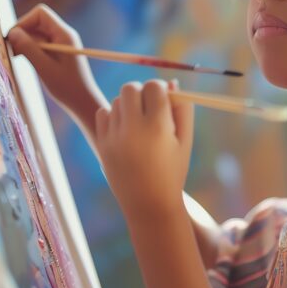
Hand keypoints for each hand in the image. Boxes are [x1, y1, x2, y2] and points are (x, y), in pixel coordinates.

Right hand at [6, 4, 104, 121]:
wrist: (83, 102)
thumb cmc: (67, 87)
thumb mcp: (44, 68)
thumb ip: (28, 49)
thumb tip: (12, 32)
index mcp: (64, 34)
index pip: (40, 13)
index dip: (24, 22)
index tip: (13, 39)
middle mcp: (63, 35)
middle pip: (36, 22)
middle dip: (22, 33)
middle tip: (12, 51)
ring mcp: (60, 43)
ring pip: (36, 33)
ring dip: (24, 42)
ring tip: (17, 57)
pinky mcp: (57, 52)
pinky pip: (39, 44)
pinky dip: (29, 49)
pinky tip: (24, 60)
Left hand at [94, 79, 194, 216]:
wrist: (148, 204)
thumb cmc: (173, 171)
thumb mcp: (185, 142)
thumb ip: (183, 110)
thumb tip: (172, 83)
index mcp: (159, 128)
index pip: (154, 87)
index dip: (160, 88)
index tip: (163, 98)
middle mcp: (134, 130)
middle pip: (131, 88)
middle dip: (141, 91)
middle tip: (149, 105)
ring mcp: (114, 137)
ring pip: (117, 101)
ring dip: (128, 104)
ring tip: (138, 123)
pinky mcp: (102, 144)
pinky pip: (103, 113)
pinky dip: (113, 115)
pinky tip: (124, 129)